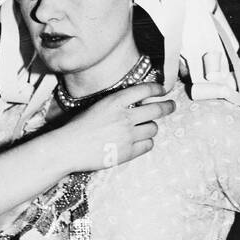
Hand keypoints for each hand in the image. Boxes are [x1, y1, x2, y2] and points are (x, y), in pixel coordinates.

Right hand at [56, 83, 173, 174]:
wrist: (68, 147)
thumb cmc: (78, 127)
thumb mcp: (98, 106)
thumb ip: (117, 104)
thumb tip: (137, 104)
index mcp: (115, 101)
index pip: (145, 89)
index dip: (157, 88)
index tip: (163, 89)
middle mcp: (124, 116)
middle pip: (157, 109)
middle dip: (167, 106)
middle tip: (171, 106)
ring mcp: (128, 135)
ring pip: (153, 128)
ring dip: (152, 127)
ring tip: (146, 128)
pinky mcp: (128, 152)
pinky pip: (148, 145)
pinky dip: (147, 142)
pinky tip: (140, 141)